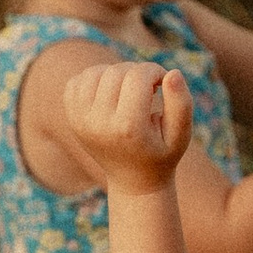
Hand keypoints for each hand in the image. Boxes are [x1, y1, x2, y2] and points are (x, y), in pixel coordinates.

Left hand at [65, 58, 194, 190]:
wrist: (133, 180)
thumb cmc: (161, 152)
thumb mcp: (181, 135)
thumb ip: (182, 103)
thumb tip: (172, 72)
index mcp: (128, 128)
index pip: (138, 76)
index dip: (155, 71)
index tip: (162, 83)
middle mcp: (99, 124)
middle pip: (117, 72)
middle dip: (137, 72)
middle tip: (148, 89)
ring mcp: (80, 121)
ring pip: (95, 72)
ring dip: (116, 73)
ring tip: (129, 90)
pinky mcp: (71, 118)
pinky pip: (77, 81)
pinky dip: (94, 80)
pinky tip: (111, 93)